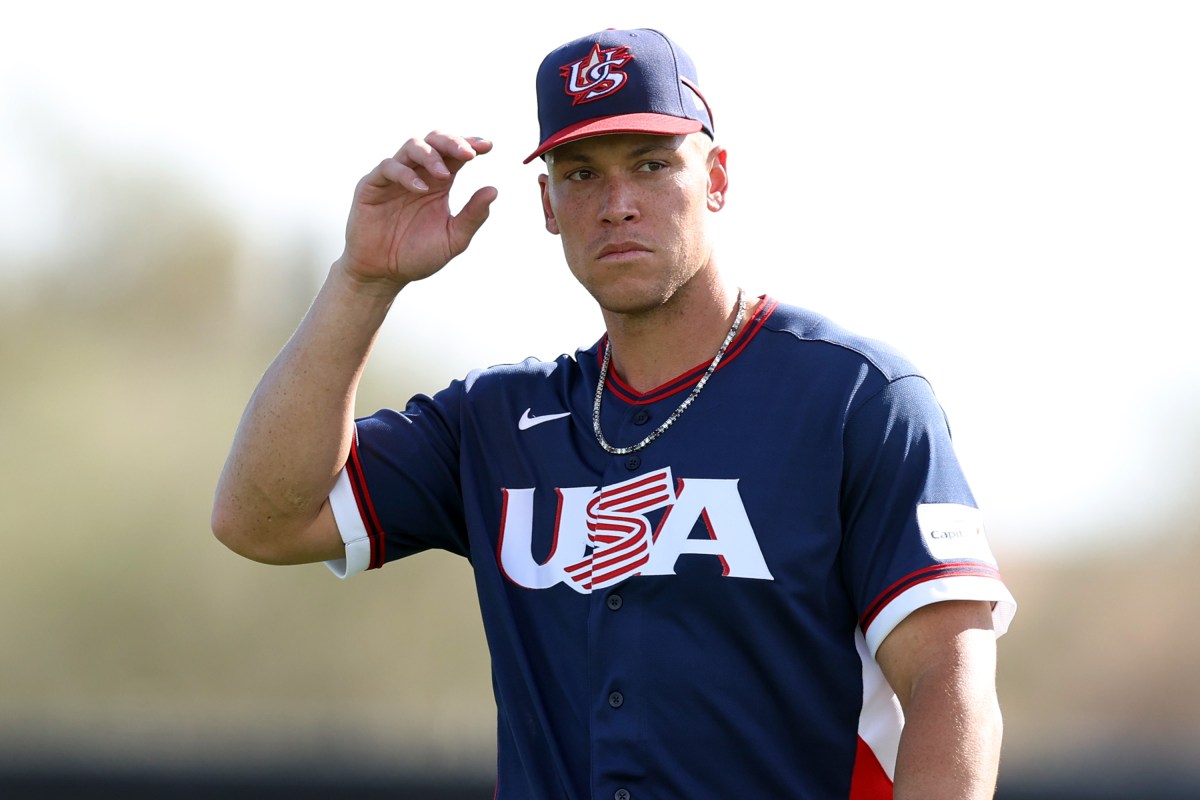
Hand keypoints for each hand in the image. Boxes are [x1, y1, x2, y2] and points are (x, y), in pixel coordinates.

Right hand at [336, 131, 497, 287]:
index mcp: (439, 182)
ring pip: (412, 146)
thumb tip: (494, 190)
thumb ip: (472, 216)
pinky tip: (420, 189)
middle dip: (452, 142)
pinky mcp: (372, 185)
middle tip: (469, 154)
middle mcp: (418, 174)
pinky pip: (388, 167)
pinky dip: (406, 174)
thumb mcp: (453, 239)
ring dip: (431, 155)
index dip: (470, 144)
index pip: (455, 154)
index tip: (488, 146)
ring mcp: (394, 177)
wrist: (383, 274)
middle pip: (434, 140)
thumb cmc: (417, 256)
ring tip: (444, 175)